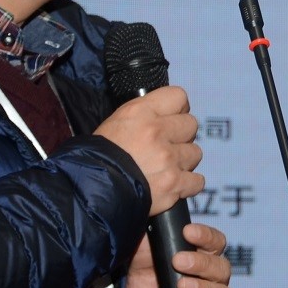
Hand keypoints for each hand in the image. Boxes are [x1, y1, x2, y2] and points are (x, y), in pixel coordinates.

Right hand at [93, 85, 203, 214]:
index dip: (177, 109)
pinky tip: (174, 185)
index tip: (172, 118)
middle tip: (167, 146)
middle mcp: (157, 132)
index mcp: (141, 112)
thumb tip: (166, 114)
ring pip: (195, 153)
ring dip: (183, 161)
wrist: (90, 191)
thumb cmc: (98, 156)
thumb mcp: (116, 123)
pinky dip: (188, 185)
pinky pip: (197, 181)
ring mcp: (168, 159)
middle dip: (181, 136)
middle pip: (191, 125)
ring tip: (166, 168)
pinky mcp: (174, 184)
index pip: (178, 96)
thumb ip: (144, 115)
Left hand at [123, 222, 235, 287]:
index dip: (206, 236)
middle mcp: (211, 283)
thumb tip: (145, 213)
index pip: (215, 243)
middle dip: (201, 264)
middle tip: (179, 262)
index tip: (188, 231)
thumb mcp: (140, 263)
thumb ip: (146, 241)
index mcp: (200, 261)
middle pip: (221, 269)